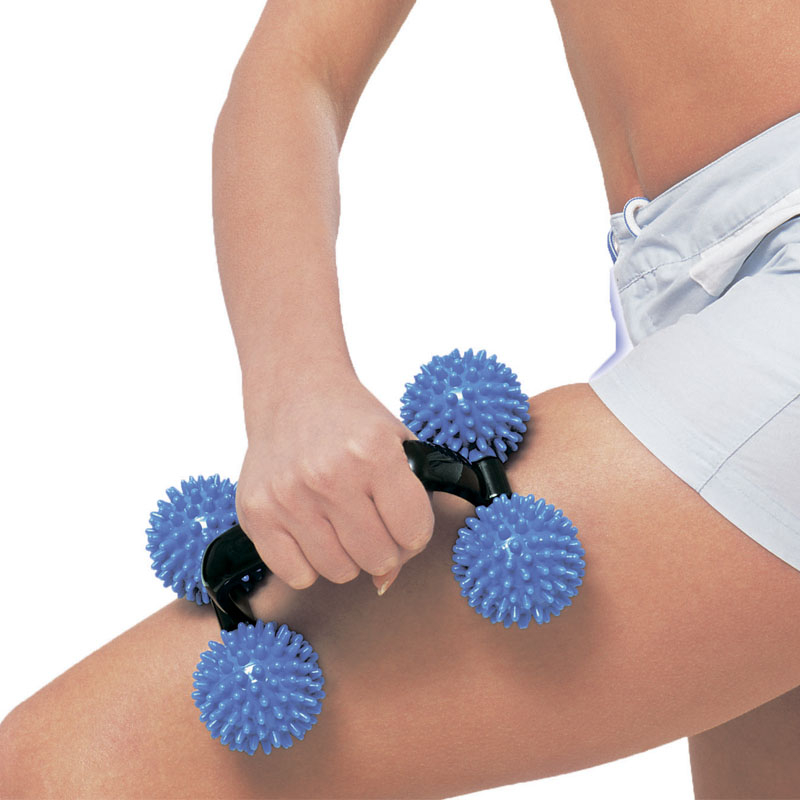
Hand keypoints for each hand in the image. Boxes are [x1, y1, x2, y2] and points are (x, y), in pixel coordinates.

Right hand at [236, 370, 434, 593]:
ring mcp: (289, 496)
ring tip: (340, 520)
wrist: (294, 392)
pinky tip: (311, 529)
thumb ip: (410, 510)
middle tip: (371, 520)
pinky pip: (297, 574)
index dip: (415, 533)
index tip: (404, 519)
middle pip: (378, 558)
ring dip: (346, 555)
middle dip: (383, 547)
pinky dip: (309, 562)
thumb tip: (386, 580)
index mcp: (374, 452)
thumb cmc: (352, 423)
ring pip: (339, 572)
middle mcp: (329, 475)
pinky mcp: (256, 512)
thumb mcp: (399, 446)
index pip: (414, 532)